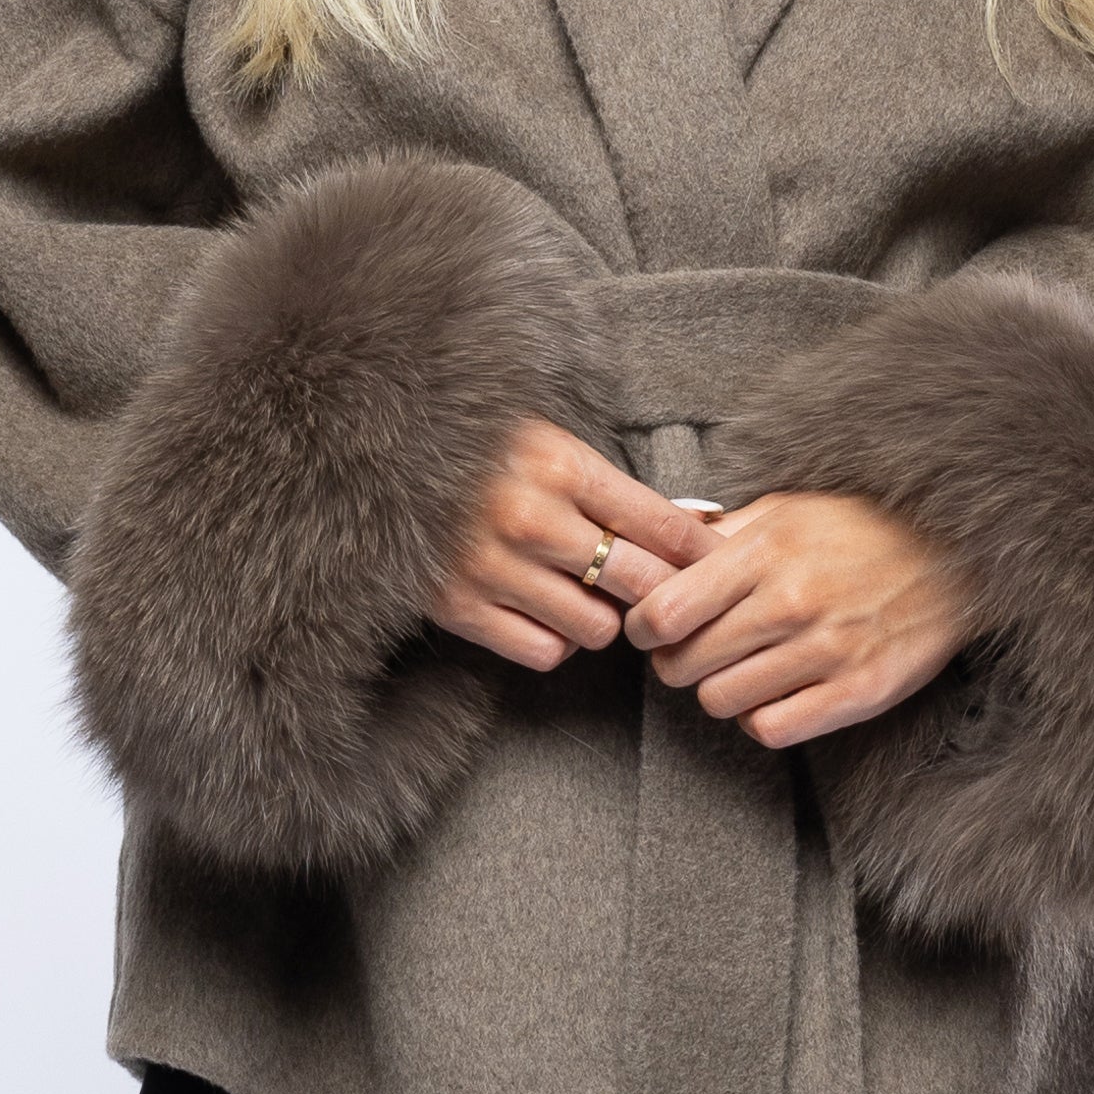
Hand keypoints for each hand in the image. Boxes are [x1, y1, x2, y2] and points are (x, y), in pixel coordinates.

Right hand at [431, 422, 715, 669]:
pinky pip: (545, 653)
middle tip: (662, 596)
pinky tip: (545, 614)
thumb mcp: (545, 441)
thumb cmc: (473, 448)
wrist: (373, 457)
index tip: (720, 568)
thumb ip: (609, 486)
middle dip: (661, 595)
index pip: (661, 526)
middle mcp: (530, 517)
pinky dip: (555, 642)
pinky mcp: (460, 606)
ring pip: (596, 630)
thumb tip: (695, 529)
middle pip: (640, 584)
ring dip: (600, 619)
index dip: (702, 555)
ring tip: (585, 596)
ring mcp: (493, 566)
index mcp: (560, 465)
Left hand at [626, 490, 973, 747]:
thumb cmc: (865, 527)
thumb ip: (724, 531)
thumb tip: (660, 543)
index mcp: (767, 550)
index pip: (663, 613)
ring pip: (720, 701)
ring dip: (719, 691)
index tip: (651, 628)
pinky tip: (775, 695)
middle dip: (677, 662)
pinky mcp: (859, 692)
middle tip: (694, 652)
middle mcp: (792, 601)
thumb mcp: (790, 509)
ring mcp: (828, 650)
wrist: (960, 553)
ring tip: (740, 671)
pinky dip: (762, 718)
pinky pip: (771, 729)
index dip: (644, 627)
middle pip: (684, 664)